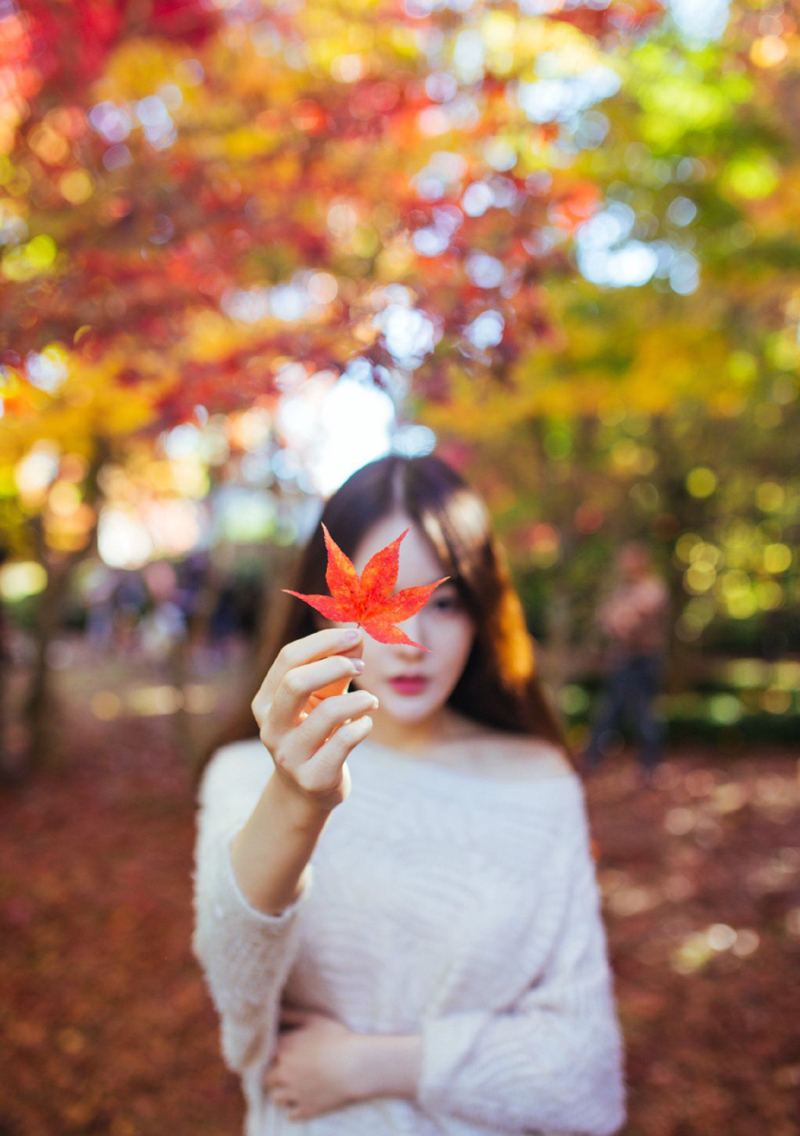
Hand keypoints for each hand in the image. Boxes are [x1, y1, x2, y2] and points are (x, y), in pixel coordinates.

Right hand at [251, 627, 378, 813]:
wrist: (308, 790)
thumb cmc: (317, 732)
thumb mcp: (323, 697)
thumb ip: (337, 666)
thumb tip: (357, 634)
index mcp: (266, 701)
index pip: (289, 658)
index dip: (323, 642)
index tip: (354, 635)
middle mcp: (271, 727)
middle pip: (296, 682)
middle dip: (334, 665)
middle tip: (360, 666)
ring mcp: (289, 755)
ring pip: (327, 713)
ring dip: (358, 699)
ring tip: (371, 701)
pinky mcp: (312, 778)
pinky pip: (343, 741)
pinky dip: (362, 726)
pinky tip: (365, 724)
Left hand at [263, 1005, 362, 1120]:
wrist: (356, 1066)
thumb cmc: (337, 1038)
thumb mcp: (314, 1019)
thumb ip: (291, 1014)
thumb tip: (275, 1009)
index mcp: (284, 1050)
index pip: (265, 1055)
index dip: (273, 1055)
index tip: (279, 1054)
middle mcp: (283, 1073)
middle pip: (267, 1079)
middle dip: (274, 1075)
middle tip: (287, 1071)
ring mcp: (294, 1094)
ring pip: (276, 1098)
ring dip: (282, 1093)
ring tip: (293, 1087)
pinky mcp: (305, 1109)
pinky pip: (290, 1115)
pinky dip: (294, 1109)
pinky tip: (303, 1100)